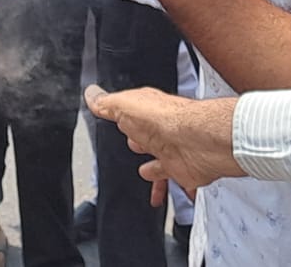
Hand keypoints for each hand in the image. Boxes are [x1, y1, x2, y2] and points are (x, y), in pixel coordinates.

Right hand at [85, 84, 244, 203]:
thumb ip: (107, 103)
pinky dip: (164, 190)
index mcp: (147, 112)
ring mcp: (172, 151)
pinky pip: (170, 183)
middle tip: (133, 144)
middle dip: (139, 141)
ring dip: (153, 167)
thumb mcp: (125, 105)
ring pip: (159, 161)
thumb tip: (91, 94)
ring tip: (145, 171)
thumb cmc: (165, 119)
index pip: (131, 113)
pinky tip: (159, 196)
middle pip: (146, 137)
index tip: (115, 118)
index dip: (122, 116)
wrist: (198, 141)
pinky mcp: (182, 171)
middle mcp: (160, 130)